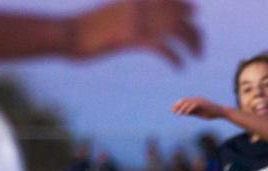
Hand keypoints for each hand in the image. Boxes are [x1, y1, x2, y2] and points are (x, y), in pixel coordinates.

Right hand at [68, 0, 201, 67]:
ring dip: (191, 44)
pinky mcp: (132, 39)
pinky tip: (179, 67)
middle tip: (199, 49)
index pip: (169, 0)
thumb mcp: (112, 13)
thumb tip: (143, 19)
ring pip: (176, 30)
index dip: (185, 7)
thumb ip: (130, 12)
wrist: (68, 32)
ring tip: (196, 57)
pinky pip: (163, 48)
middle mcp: (140, 6)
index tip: (196, 15)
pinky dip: (175, 58)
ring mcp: (137, 21)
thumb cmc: (87, 26)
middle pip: (178, 15)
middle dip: (194, 31)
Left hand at [171, 96, 227, 120]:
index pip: (184, 101)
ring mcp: (200, 100)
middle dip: (177, 105)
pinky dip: (189, 109)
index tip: (172, 110)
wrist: (221, 112)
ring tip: (178, 114)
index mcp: (195, 101)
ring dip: (182, 108)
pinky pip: (194, 105)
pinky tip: (185, 113)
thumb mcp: (199, 114)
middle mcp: (197, 99)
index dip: (177, 105)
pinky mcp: (203, 103)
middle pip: (184, 100)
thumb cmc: (211, 113)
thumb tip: (183, 113)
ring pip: (188, 102)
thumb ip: (191, 112)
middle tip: (172, 111)